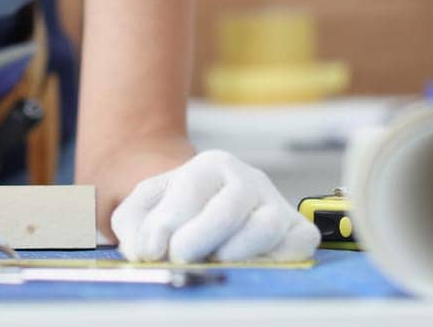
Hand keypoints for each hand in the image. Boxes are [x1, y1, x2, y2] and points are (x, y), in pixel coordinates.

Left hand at [110, 150, 319, 263]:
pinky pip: (299, 244)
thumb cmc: (176, 214)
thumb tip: (146, 250)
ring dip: (238, 249)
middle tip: (181, 257)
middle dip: (202, 234)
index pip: (191, 187)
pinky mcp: (298, 231)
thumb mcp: (144, 210)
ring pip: (267, 225)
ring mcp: (276, 205)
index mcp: (211, 165)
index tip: (153, 249)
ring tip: (216, 261)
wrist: (211, 217)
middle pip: (230, 204)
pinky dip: (280, 259)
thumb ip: (133, 225)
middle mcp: (248, 180)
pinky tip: (252, 267)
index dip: (169, 220)